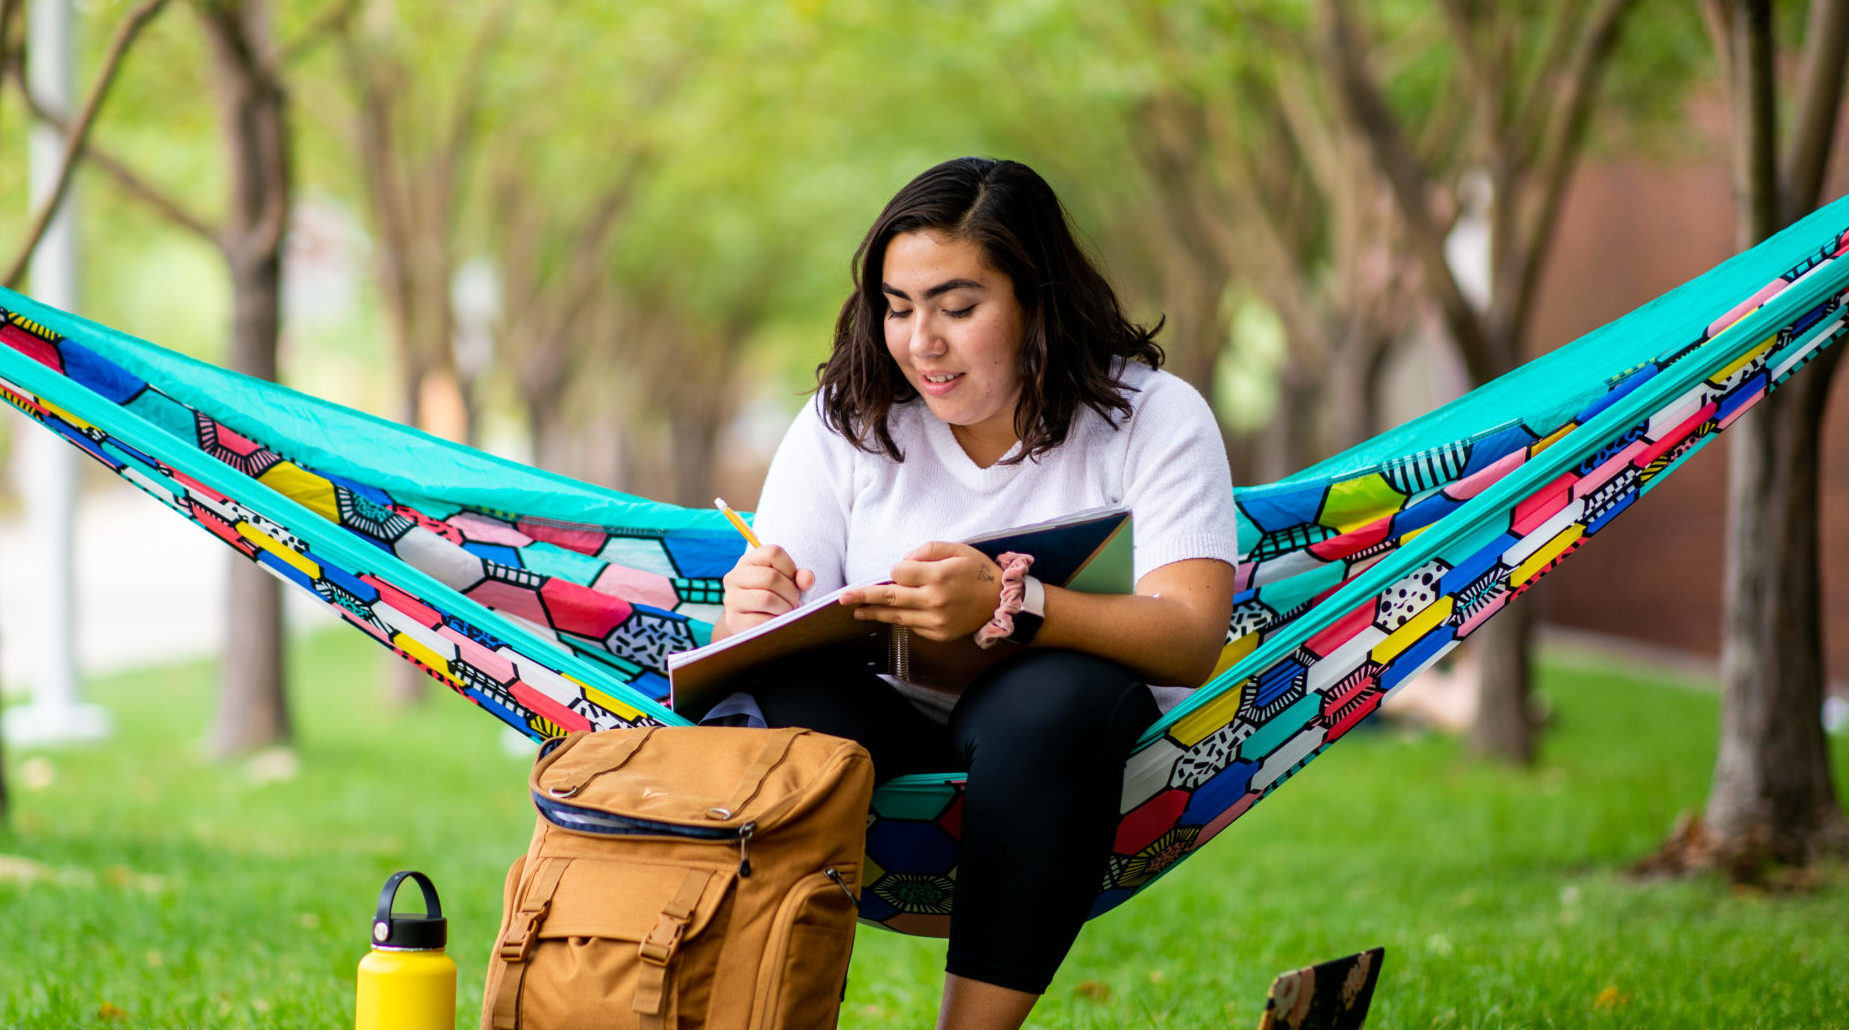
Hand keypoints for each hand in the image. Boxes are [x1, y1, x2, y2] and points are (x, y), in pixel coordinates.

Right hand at [720, 545, 814, 634]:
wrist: (751, 623)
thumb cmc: (774, 597)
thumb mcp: (787, 582)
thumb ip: (800, 577)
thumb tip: (807, 580)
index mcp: (748, 561)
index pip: (774, 553)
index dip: (790, 568)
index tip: (792, 581)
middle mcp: (735, 577)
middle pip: (771, 577)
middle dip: (791, 592)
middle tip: (794, 602)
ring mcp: (732, 598)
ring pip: (767, 599)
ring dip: (784, 608)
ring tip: (786, 611)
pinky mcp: (733, 620)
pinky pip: (761, 620)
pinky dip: (775, 622)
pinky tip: (776, 621)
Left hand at [839, 541, 1001, 642]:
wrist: (1002, 603)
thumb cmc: (979, 572)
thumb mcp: (958, 549)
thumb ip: (928, 550)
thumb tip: (903, 561)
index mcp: (939, 576)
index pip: (899, 573)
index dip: (896, 570)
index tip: (900, 570)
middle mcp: (935, 600)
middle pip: (890, 598)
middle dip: (863, 596)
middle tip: (842, 598)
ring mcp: (936, 620)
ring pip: (897, 616)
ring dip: (874, 613)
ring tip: (856, 611)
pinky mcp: (938, 634)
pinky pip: (912, 626)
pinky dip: (902, 618)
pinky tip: (893, 614)